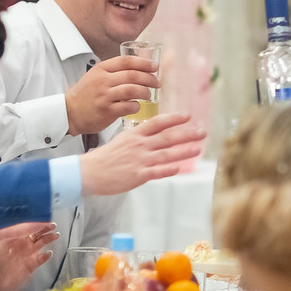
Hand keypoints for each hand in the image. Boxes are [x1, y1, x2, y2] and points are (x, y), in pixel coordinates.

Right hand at [63, 59, 157, 135]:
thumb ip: (114, 71)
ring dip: (145, 92)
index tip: (154, 66)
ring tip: (148, 94)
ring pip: (132, 90)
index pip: (126, 61)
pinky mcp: (106, 111)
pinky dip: (136, 106)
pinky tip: (137, 106)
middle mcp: (102, 81)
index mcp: (101, 69)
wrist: (70, 112)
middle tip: (156, 82)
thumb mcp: (96, 76)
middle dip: (149, 78)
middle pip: (132, 75)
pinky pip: (128, 106)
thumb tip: (140, 67)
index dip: (144, 63)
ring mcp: (104, 96)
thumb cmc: (86, 94)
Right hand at [77, 111, 205, 197]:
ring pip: (166, 154)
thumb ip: (138, 138)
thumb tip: (152, 135)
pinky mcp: (138, 175)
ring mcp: (139, 160)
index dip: (173, 118)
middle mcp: (139, 145)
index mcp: (135, 135)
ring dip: (184, 151)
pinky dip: (168, 170)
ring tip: (197, 148)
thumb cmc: (104, 158)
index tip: (187, 115)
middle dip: (186, 134)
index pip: (157, 123)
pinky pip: (157, 172)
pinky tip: (180, 168)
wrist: (88, 172)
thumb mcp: (121, 141)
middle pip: (167, 137)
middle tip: (202, 132)